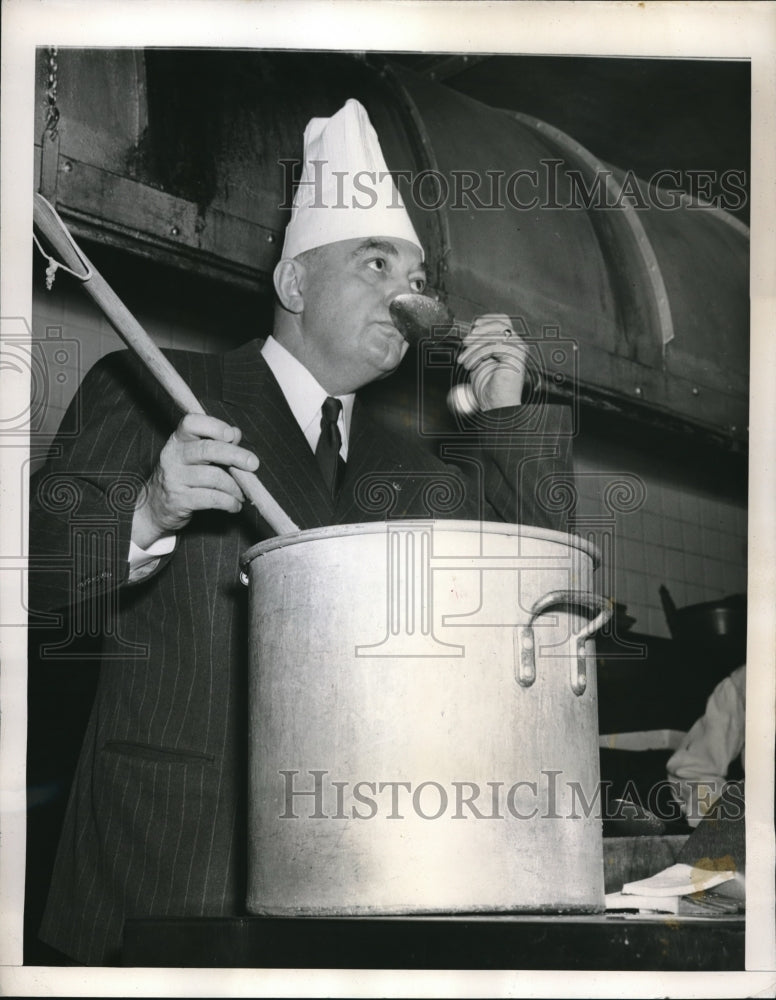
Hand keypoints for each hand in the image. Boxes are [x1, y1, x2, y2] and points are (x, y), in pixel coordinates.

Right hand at [131, 413, 259, 548]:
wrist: (156, 507)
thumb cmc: (183, 476)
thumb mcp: (195, 456)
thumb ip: (216, 442)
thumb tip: (236, 433)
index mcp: (178, 440)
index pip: (192, 422)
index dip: (214, 426)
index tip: (231, 436)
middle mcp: (173, 456)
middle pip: (207, 449)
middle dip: (235, 455)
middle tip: (253, 464)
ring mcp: (174, 478)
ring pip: (214, 477)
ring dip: (235, 486)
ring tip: (242, 493)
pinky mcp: (179, 500)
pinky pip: (212, 499)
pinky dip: (229, 502)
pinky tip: (234, 505)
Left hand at [455, 313, 527, 410]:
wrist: (495, 406)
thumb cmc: (488, 388)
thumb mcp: (479, 360)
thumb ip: (478, 345)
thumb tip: (469, 332)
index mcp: (510, 344)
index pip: (502, 320)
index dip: (485, 320)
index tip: (471, 330)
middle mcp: (517, 345)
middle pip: (500, 322)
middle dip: (479, 330)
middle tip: (465, 342)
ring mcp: (518, 350)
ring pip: (495, 333)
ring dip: (475, 345)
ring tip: (465, 359)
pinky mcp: (516, 356)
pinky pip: (494, 345)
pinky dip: (478, 354)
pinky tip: (471, 364)